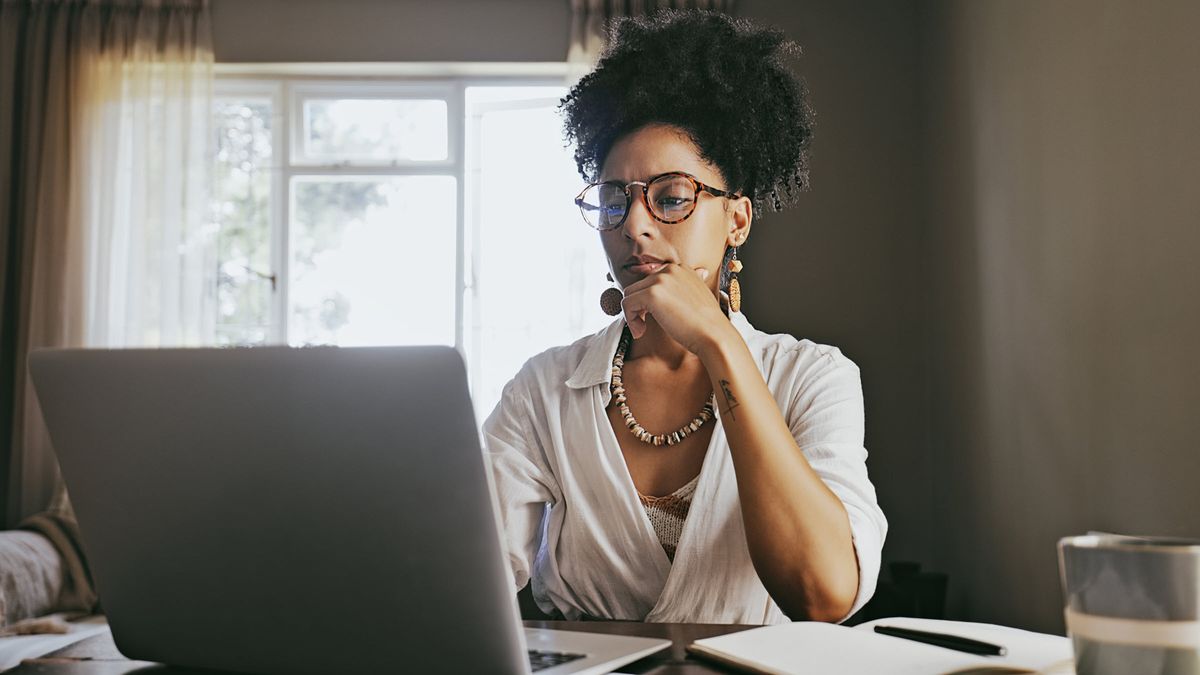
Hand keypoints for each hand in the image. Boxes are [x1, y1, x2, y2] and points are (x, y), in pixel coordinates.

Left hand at [619, 264, 736, 354]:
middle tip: (646, 324)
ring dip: (632, 313)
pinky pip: (627, 304)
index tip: (654, 314)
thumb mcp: (697, 295)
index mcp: (680, 268)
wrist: (714, 334)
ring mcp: (660, 280)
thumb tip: (688, 278)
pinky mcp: (652, 294)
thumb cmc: (706, 322)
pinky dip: (630, 319)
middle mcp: (670, 269)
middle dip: (639, 306)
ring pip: (629, 294)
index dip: (648, 299)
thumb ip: (685, 286)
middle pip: (638, 286)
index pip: (651, 280)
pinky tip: (641, 331)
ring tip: (642, 329)